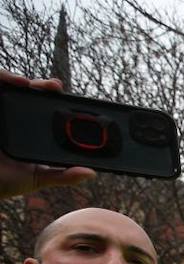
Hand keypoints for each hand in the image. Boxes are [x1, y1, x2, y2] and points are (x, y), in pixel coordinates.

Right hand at [0, 72, 95, 197]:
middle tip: (55, 87)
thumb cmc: (6, 181)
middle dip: (43, 86)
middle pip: (27, 92)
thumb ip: (64, 175)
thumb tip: (91, 172)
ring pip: (8, 85)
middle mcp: (11, 116)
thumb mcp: (38, 177)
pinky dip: (4, 77)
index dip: (54, 99)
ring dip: (20, 78)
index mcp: (27, 128)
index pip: (42, 108)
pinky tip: (18, 83)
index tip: (68, 98)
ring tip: (31, 83)